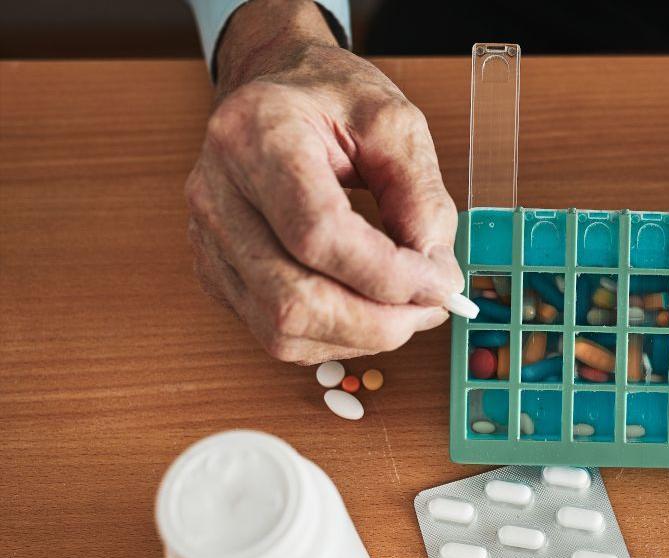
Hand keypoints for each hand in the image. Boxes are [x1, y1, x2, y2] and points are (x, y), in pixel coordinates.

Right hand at [185, 0, 462, 364]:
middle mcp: (217, 191)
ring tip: (407, 309)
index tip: (441, 282)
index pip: (318, 234)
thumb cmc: (331, 99)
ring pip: (281, 330)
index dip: (387, 275)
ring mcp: (208, 238)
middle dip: (378, 322)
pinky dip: (334, 338)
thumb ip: (423, 198)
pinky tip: (368, 311)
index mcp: (257, 136)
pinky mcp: (215, 271)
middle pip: (293, 299)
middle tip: (433, 306)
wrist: (275, 87)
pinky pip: (275, 334)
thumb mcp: (396, 123)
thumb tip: (435, 277)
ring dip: (360, 337)